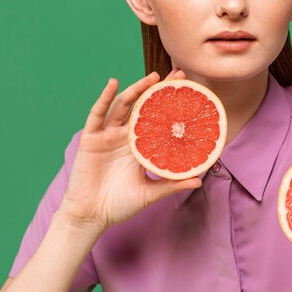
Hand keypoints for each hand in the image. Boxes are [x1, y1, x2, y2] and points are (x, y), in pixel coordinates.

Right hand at [58, 69, 201, 232]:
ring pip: (123, 106)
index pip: (158, 119)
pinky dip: (104, 98)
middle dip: (158, 90)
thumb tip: (200, 179)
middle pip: (143, 106)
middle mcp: (125, 136)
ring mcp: (107, 136)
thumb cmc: (119, 205)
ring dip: (137, 89)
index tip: (189, 90)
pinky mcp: (91, 139)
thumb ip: (173, 184)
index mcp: (140, 146)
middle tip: (178, 75)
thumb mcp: (150, 193)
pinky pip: (97, 114)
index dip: (170, 104)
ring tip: (153, 77)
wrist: (91, 216)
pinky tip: (113, 83)